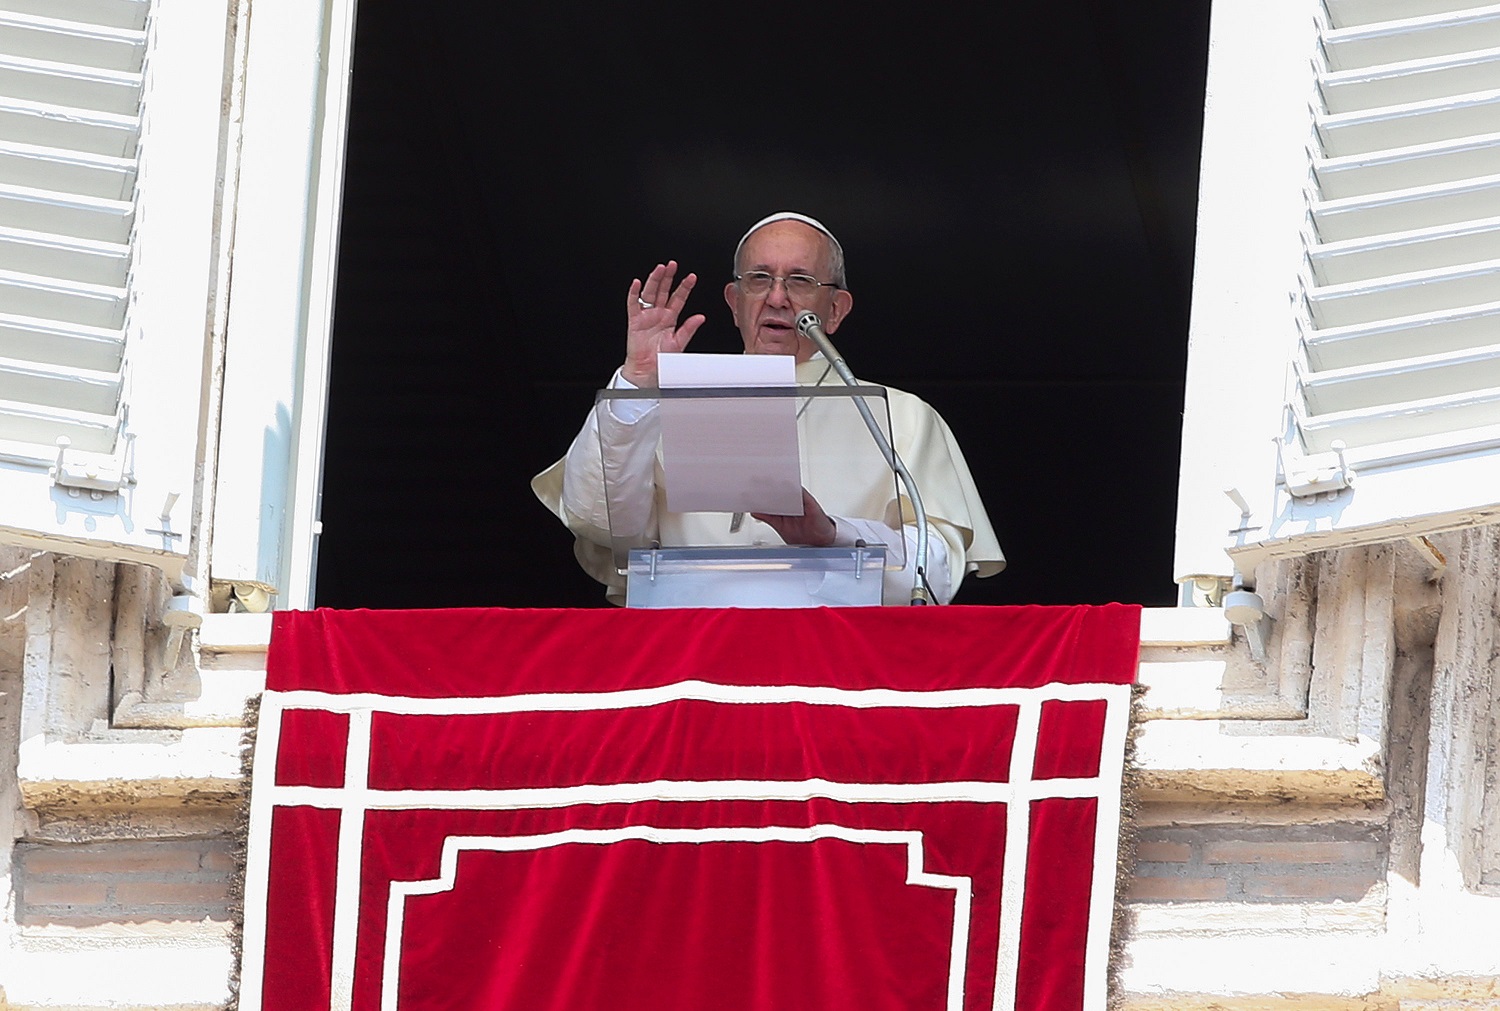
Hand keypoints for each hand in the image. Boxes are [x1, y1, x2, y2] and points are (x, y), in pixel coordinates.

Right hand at [622, 260, 705, 386]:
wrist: (648, 370)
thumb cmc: (662, 359)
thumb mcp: (679, 343)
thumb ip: (689, 329)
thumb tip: (701, 318)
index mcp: (670, 318)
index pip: (679, 298)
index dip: (685, 287)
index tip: (692, 277)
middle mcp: (658, 314)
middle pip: (663, 291)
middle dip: (668, 277)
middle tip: (673, 265)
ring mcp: (646, 315)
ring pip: (650, 293)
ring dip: (654, 280)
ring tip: (659, 269)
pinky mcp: (634, 320)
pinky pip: (633, 304)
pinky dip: (633, 294)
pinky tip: (636, 284)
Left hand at [752, 488, 836, 546]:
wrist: (819, 542)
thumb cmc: (802, 535)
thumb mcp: (780, 526)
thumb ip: (768, 517)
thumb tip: (754, 511)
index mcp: (784, 508)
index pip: (771, 496)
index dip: (761, 492)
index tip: (750, 488)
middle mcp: (793, 502)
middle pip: (779, 490)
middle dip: (768, 485)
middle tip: (756, 480)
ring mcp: (802, 502)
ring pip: (790, 489)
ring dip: (780, 484)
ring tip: (769, 481)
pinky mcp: (811, 504)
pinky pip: (803, 494)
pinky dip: (796, 490)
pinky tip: (789, 486)